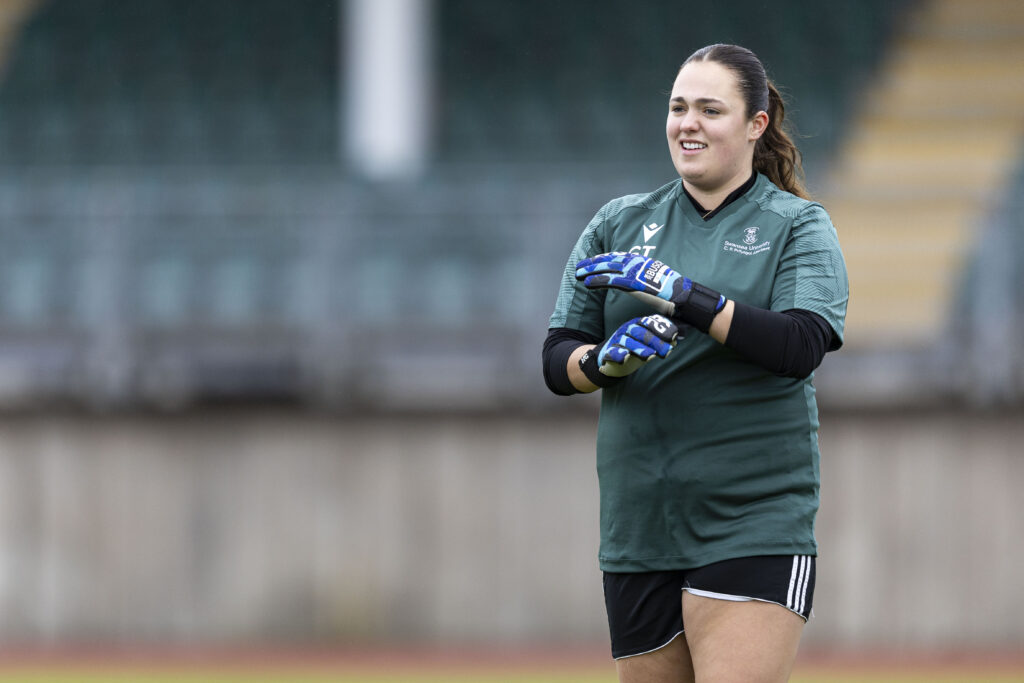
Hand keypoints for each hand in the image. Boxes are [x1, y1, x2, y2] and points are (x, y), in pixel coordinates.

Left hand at [575, 252, 725, 332]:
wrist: (682, 296)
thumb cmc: (672, 292)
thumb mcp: (656, 279)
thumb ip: (644, 277)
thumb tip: (638, 281)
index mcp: (642, 260)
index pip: (618, 257)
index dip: (603, 259)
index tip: (592, 261)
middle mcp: (637, 262)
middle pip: (610, 260)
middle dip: (593, 263)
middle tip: (579, 267)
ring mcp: (635, 271)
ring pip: (607, 269)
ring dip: (590, 271)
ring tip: (577, 275)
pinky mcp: (633, 283)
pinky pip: (611, 281)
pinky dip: (598, 281)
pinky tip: (587, 284)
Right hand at [594, 314, 677, 376]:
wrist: (612, 360)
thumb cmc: (635, 349)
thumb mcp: (649, 344)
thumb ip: (661, 341)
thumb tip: (675, 339)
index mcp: (637, 324)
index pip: (649, 323)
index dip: (661, 330)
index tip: (672, 338)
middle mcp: (626, 330)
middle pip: (639, 332)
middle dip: (654, 341)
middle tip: (666, 352)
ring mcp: (617, 340)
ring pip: (627, 342)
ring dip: (639, 348)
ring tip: (650, 356)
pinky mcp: (608, 352)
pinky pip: (612, 352)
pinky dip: (618, 354)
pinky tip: (625, 358)